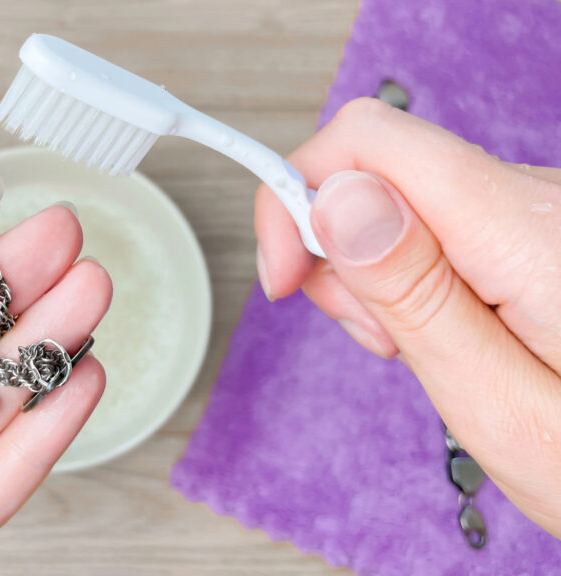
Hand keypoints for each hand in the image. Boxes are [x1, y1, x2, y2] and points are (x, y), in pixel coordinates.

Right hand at [255, 97, 560, 535]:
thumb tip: (339, 197)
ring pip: (401, 196)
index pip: (372, 140)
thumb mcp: (497, 402)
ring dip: (374, 270)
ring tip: (413, 344)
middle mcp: (541, 200)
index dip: (301, 192)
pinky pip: (437, 219)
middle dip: (337, 248)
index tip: (285, 273)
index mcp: (531, 236)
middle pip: (380, 167)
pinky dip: (410, 274)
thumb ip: (416, 294)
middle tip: (375, 335)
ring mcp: (539, 208)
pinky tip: (440, 327)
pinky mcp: (532, 224)